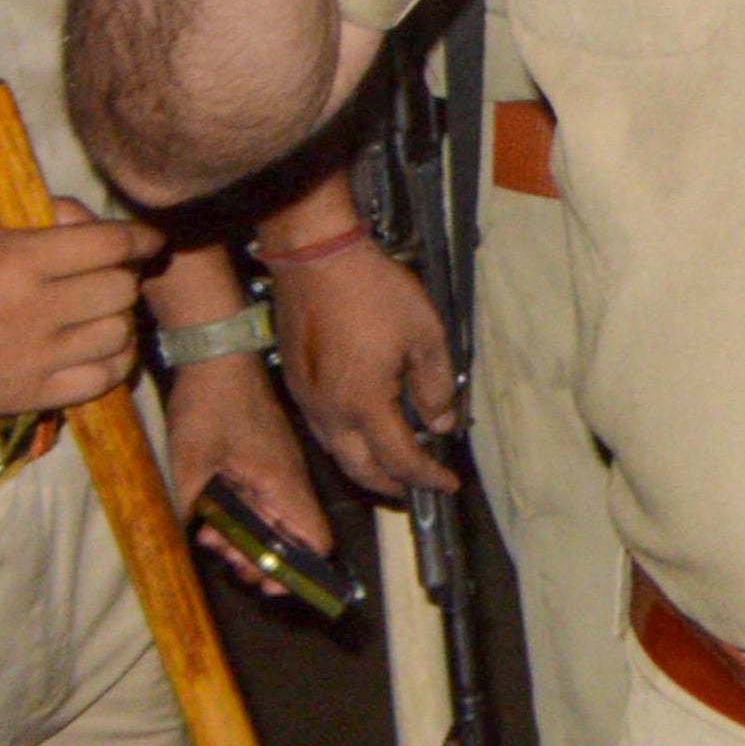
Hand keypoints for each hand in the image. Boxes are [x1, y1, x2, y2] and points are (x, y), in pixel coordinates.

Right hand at [0, 199, 165, 419]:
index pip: (109, 243)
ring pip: (119, 334)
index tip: (149, 242)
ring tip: (102, 315)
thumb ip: (45, 213)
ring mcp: (31, 358)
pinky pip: (103, 379)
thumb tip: (98, 221)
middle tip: (110, 279)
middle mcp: (29, 309)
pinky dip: (112, 362)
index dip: (140, 239)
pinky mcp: (29, 396)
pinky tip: (97, 349)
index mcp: (17, 259)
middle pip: (121, 289)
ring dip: (120, 322)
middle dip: (124, 279)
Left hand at [164, 352, 335, 585]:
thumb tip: (196, 544)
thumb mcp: (190, 464)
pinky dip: (243, 517)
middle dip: (262, 561)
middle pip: (294, 538)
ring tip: (211, 538)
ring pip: (276, 520)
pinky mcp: (266, 460)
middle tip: (227, 562)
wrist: (217, 356)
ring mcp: (279, 469)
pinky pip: (264, 500)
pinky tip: (211, 516)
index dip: (299, 572)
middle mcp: (289, 480)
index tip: (267, 585)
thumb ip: (195, 510)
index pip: (313, 539)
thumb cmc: (209, 408)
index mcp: (281, 484)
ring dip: (248, 539)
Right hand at [267, 233, 459, 497]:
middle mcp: (329, 413)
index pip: (399, 460)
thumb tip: (440, 422)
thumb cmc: (373, 291)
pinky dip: (348, 443)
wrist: (315, 258)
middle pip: (361, 469)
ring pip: (337, 453)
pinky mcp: (296, 385)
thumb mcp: (424, 334)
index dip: (427, 477)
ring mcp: (307, 401)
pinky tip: (364, 430)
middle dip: (392, 486)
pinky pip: (323, 430)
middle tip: (418, 487)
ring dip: (367, 467)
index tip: (447, 483)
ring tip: (394, 466)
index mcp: (363, 404)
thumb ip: (435, 385)